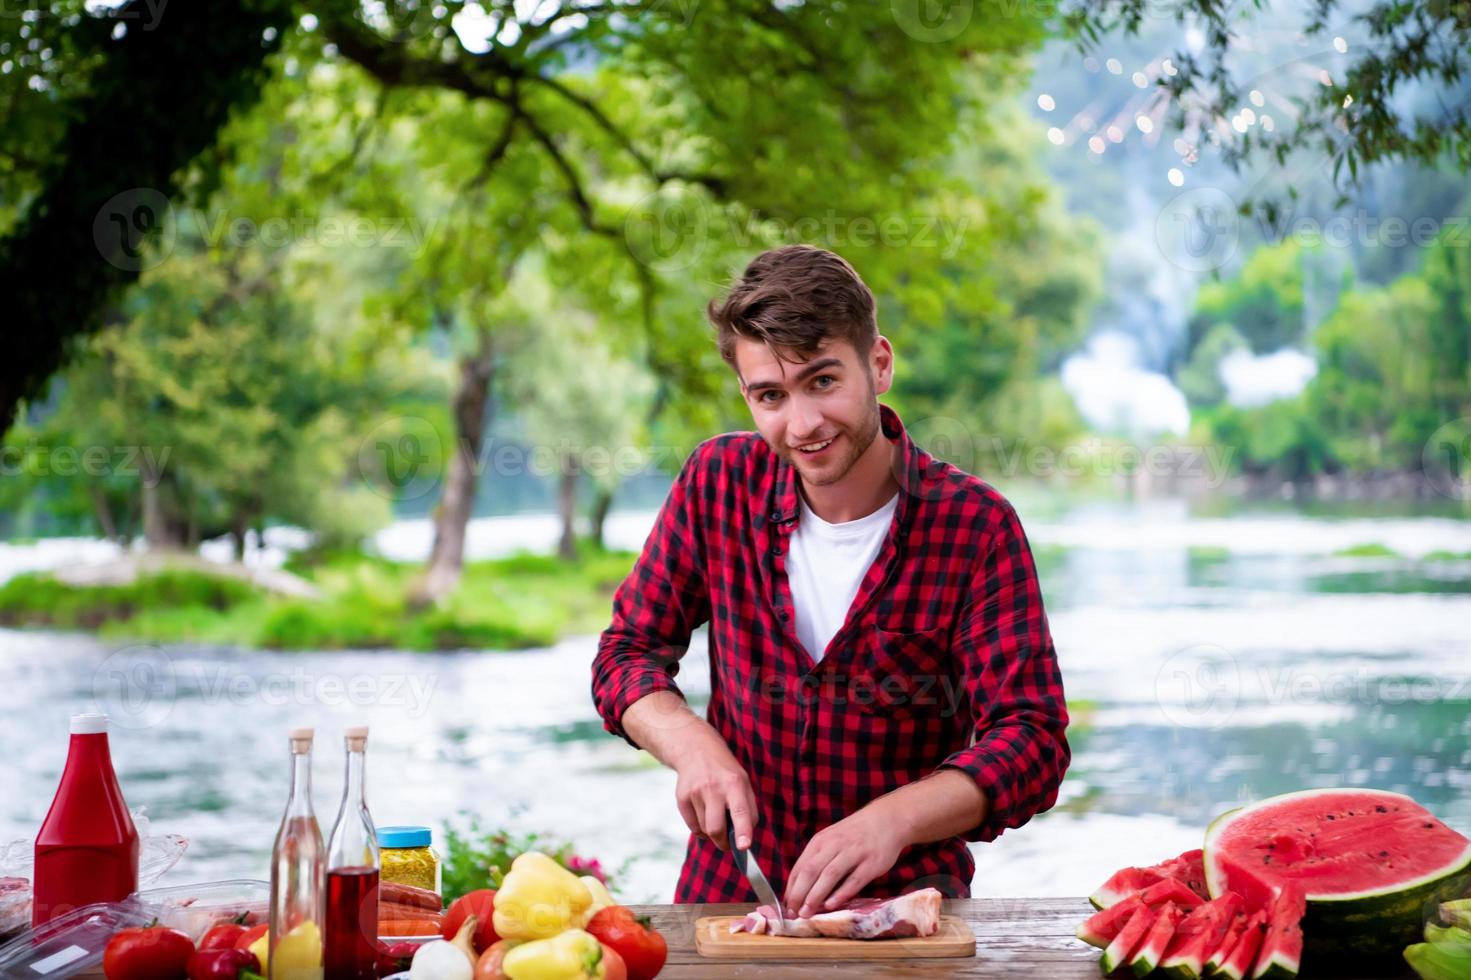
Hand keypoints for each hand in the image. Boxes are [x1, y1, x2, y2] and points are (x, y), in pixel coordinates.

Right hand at [671, 730, 757, 851]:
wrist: (695, 750)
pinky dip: (700, 829)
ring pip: (704, 830)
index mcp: (734, 783)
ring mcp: (695, 792)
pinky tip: (704, 815)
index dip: (743, 831)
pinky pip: (692, 827)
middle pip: (716, 828)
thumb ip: (747, 809)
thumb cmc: (725, 772)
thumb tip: (743, 838)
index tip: (744, 847)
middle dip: (723, 843)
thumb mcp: (743, 782)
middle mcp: (713, 788)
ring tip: (716, 818)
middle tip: (729, 845)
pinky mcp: (681, 798)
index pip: (740, 812)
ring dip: (712, 833)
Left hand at [783, 802, 907, 917]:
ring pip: (829, 875)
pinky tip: (831, 905)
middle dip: (799, 894)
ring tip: (807, 912)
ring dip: (816, 895)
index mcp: (821, 841)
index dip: (791, 888)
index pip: (800, 867)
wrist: (887, 819)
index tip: (786, 907)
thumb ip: (818, 860)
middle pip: (811, 870)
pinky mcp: (871, 863)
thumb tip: (800, 889)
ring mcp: (854, 853)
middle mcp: (834, 845)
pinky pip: (854, 880)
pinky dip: (841, 893)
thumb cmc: (855, 835)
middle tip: (794, 914)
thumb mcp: (831, 840)